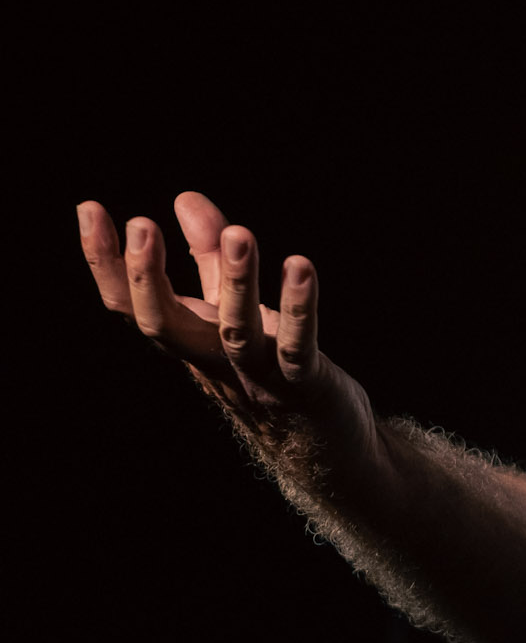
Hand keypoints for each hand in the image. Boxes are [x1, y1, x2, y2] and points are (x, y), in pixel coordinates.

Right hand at [78, 192, 377, 478]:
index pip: (132, 303)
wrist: (320, 445)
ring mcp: (256, 376)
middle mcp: (211, 360)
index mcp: (188, 339)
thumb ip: (209, 254)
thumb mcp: (232, 305)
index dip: (107, 262)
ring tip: (239, 232)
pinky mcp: (304, 383)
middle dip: (147, 277)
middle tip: (140, 225)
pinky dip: (299, 308)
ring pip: (235, 332)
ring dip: (237, 282)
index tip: (89, 209)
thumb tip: (184, 196)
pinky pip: (298, 346)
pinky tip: (301, 267)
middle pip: (164, 325)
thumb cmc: (268, 366)